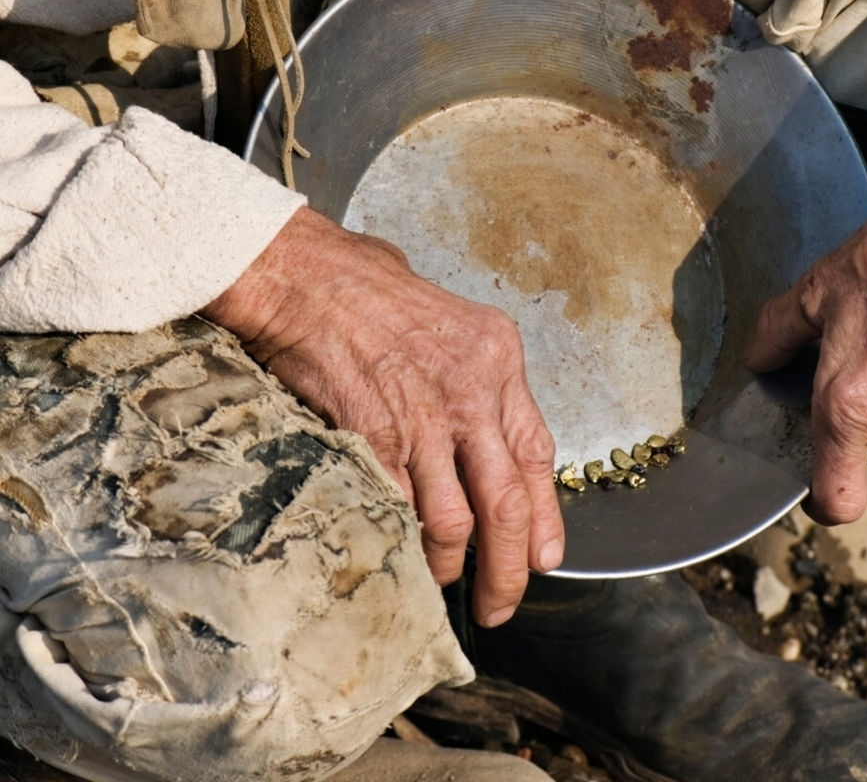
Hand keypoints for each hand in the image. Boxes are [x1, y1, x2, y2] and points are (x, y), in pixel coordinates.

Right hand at [203, 206, 564, 625]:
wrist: (308, 277)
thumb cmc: (370, 288)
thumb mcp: (450, 317)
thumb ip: (473, 372)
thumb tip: (477, 427)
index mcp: (499, 358)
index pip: (538, 452)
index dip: (545, 514)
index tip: (545, 556)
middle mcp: (473, 392)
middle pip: (506, 501)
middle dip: (509, 567)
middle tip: (502, 603)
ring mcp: (425, 419)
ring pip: (455, 520)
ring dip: (451, 564)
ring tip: (445, 583)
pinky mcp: (375, 437)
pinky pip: (400, 509)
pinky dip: (403, 540)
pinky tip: (402, 553)